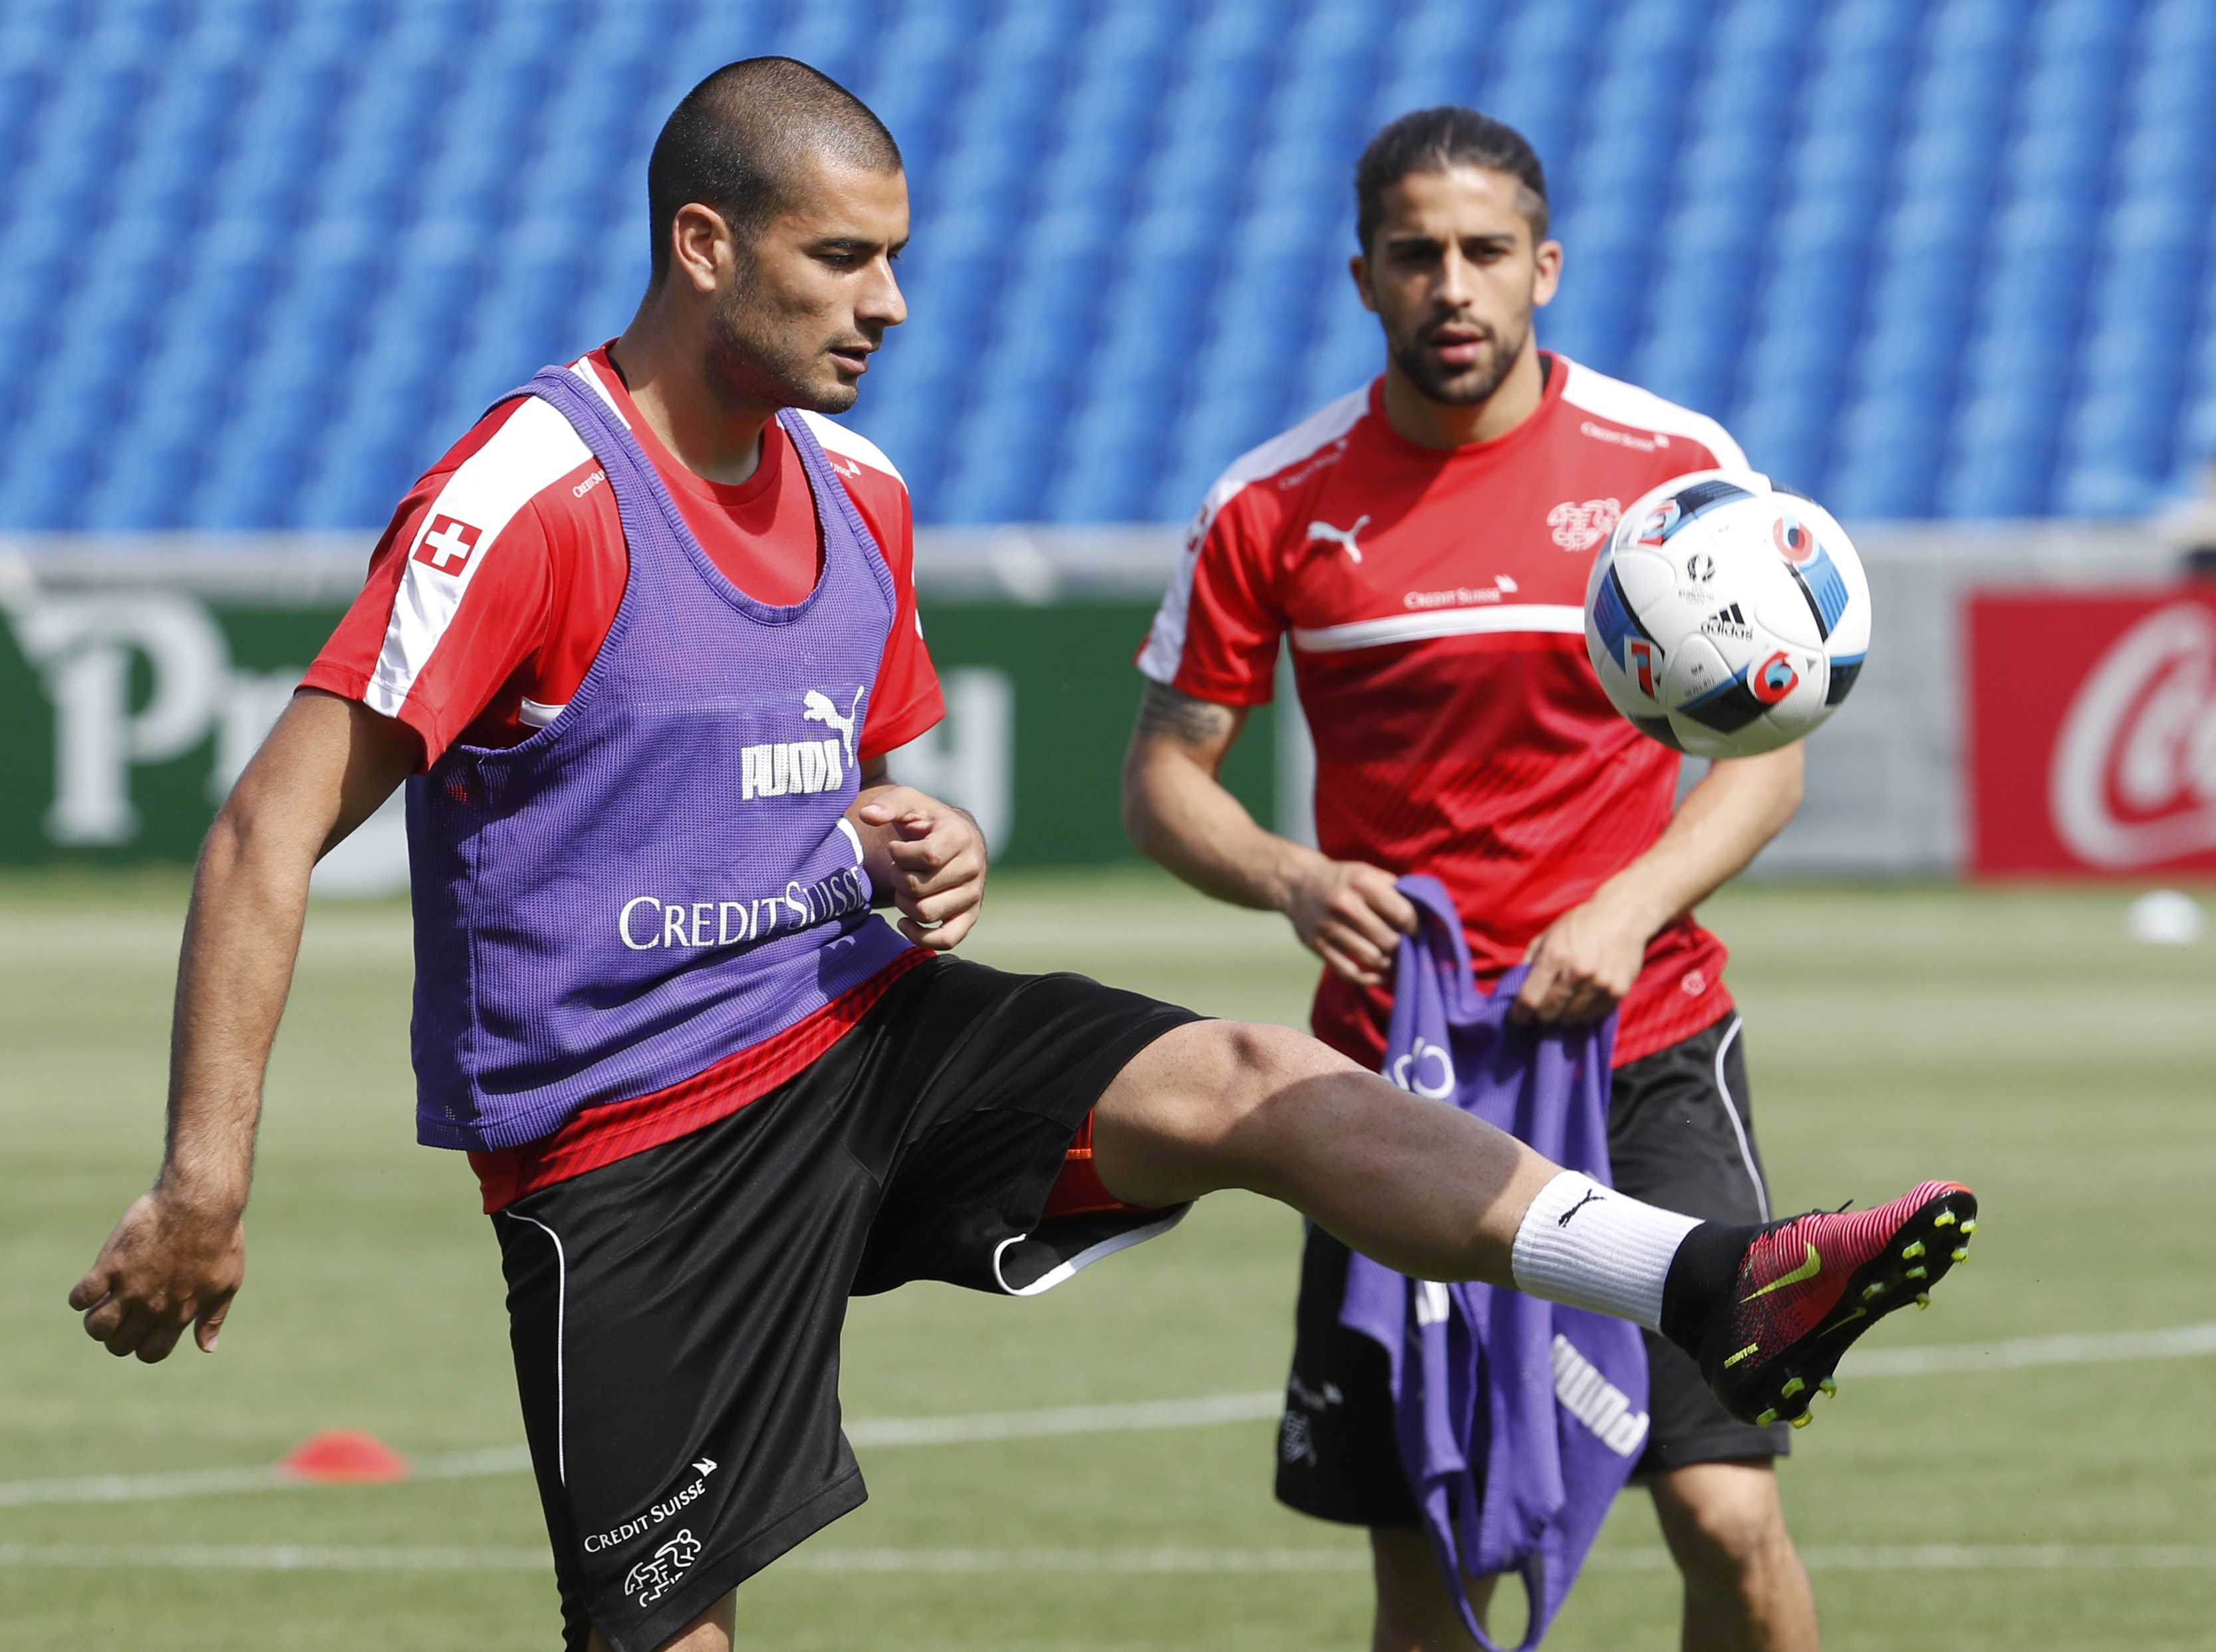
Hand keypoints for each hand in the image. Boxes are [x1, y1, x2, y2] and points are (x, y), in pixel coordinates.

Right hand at [67, 1186, 243, 1362]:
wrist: (200, 1202)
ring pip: (97, 1327)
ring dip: (95, 1321)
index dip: (143, 1347)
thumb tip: (207, 1348)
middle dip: (117, 1335)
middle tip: (122, 1313)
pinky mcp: (111, 1265)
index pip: (151, 1354)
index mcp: (180, 1314)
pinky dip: (79, 1297)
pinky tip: (93, 1283)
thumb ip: (213, 1317)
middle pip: (119, 1345)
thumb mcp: (226, 1282)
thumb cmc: (219, 1239)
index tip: (142, 1328)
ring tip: (103, 1302)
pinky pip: (80, 1297)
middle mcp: (153, 1306)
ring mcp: (131, 1286)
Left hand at [855, 788, 986, 949]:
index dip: (900, 855)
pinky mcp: (970, 916)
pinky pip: (947, 939)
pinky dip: (920, 936)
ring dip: (903, 903)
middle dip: (897, 878)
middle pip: (919, 887)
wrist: (955, 838)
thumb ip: (888, 804)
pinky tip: (904, 922)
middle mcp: (973, 867)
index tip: (894, 848)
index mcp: (961, 837)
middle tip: (898, 868)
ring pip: (926, 913)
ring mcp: (974, 894)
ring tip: (903, 887)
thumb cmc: (927, 820)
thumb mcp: (909, 802)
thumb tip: (868, 815)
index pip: (927, 856)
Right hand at [1283, 857, 1416, 986]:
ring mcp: (1329, 926)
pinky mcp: (1317, 945)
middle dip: (1403, 948)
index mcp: (1361, 882)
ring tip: (1394, 961)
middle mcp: (1344, 904)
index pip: (1402, 913)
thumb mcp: (1367, 872)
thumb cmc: (1341, 880)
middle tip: (1407, 949)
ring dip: (1388, 964)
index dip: (1416, 927)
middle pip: (1388, 940)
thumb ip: (1395, 890)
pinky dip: (1368, 980)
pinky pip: (1348, 972)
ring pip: (1371, 958)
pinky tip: (1378, 976)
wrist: (1295, 884)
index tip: (1418, 932)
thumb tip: (1426, 912)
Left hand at [1512, 893, 1652, 1025]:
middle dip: (1542, 1014)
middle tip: (1542, 1010)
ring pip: (1572, 1018)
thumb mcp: (1548, 935)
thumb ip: (1530, 961)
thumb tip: (1517, 987)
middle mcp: (1578, 973)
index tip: (1518, 1018)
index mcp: (1555, 957)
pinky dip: (1585, 1013)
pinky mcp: (1618, 991)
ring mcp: (1600, 984)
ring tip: (1564, 1004)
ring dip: (1564, 1015)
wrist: (1623, 915)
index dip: (1520, 1013)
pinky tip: (1583, 1001)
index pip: (1530, 998)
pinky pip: (1594, 1015)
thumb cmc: (1580, 923)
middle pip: (1550, 1012)